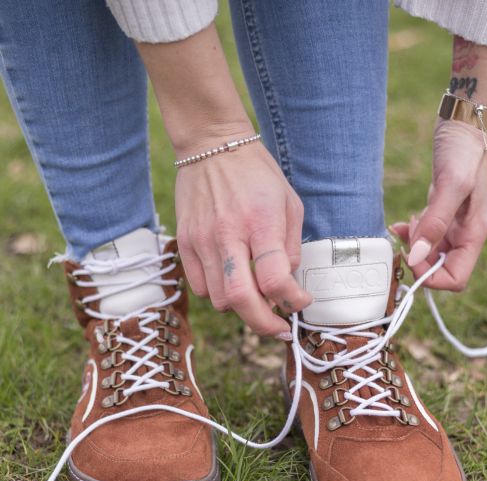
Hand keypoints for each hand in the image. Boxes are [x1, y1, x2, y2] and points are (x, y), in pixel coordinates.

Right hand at [175, 140, 310, 338]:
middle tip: (280, 328)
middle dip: (264, 325)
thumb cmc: (257, 175)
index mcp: (260, 222)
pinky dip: (218, 294)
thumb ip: (291, 247)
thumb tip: (287, 284)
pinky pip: (199, 287)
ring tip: (256, 296)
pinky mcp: (184, 242)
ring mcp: (201, 240)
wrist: (212, 147)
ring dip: (242, 307)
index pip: (275, 279)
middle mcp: (228, 234)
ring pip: (219, 300)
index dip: (293, 301)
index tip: (301, 302)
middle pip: (241, 300)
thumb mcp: (289, 203)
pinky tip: (232, 279)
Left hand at [392, 118, 486, 291]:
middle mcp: (466, 233)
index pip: (456, 279)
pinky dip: (412, 234)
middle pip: (441, 269)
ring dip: (413, 247)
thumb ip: (435, 223)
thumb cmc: (464, 148)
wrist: (467, 119)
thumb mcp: (451, 184)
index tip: (411, 257)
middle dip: (419, 261)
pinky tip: (402, 223)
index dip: (431, 276)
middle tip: (405, 239)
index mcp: (475, 233)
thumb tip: (415, 258)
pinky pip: (426, 236)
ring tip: (405, 225)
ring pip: (431, 253)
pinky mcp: (443, 212)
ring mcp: (455, 224)